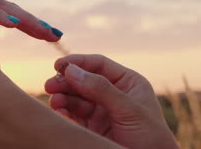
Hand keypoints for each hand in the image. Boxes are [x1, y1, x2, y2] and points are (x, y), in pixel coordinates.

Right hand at [44, 54, 178, 148]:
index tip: (59, 65)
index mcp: (127, 83)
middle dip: (66, 81)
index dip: (78, 63)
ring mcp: (102, 110)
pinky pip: (74, 114)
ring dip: (62, 97)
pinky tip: (58, 111)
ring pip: (76, 97)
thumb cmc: (150, 138)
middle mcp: (113, 94)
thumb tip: (71, 70)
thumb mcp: (128, 110)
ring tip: (55, 101)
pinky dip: (64, 111)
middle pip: (83, 80)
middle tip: (50, 85)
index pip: (99, 65)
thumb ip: (100, 88)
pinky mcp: (93, 127)